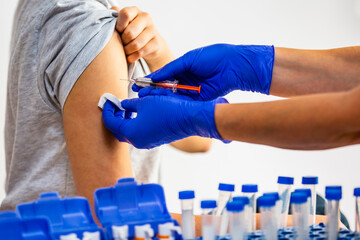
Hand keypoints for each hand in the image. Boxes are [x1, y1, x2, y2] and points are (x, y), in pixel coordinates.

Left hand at [102, 92, 228, 148]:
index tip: (107, 101)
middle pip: (118, 131)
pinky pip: (139, 134)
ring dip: (125, 122)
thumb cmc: (166, 110)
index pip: (111, 123)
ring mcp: (147, 143)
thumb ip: (129, 105)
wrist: (188, 119)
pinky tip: (138, 114)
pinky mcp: (155, 141)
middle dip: (114, 118)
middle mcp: (137, 141)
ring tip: (127, 108)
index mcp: (131, 133)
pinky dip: (134, 125)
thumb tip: (123, 105)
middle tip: (115, 106)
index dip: (107, 111)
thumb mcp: (144, 102)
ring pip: (129, 133)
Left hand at [111, 6, 171, 66]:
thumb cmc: (132, 32)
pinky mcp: (156, 42)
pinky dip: (133, 57)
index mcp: (135, 11)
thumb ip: (116, 16)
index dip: (119, 25)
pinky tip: (130, 57)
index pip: (125, 14)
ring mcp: (153, 30)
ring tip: (125, 51)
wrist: (150, 44)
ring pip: (135, 45)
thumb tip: (112, 10)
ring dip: (127, 50)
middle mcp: (146, 17)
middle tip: (122, 43)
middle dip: (123, 41)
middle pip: (130, 33)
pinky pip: (141, 52)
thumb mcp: (123, 24)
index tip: (118, 31)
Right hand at [146, 44, 274, 100]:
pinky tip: (160, 102)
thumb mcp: (188, 59)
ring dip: (159, 97)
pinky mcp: (198, 99)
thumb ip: (171, 68)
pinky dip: (171, 101)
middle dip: (152, 90)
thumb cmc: (213, 57)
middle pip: (166, 87)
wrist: (233, 66)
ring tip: (145, 98)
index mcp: (184, 68)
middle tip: (139, 93)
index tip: (139, 83)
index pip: (164, 75)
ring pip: (172, 95)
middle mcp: (186, 80)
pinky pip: (182, 101)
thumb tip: (155, 76)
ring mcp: (191, 90)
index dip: (151, 79)